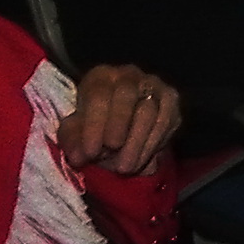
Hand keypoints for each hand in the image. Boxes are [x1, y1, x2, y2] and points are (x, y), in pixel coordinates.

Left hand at [60, 63, 182, 177]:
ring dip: (136, 142)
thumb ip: (72, 141)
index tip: (90, 153)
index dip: (94, 124)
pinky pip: (167, 120)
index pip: (98, 93)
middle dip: (117, 125)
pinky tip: (140, 162)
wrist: (118, 133)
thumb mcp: (74, 134)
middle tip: (110, 153)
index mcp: (100, 78)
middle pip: (126, 93)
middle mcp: (129, 75)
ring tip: (125, 168)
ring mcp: (154, 85)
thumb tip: (78, 156)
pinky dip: (153, 144)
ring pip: (150, 109)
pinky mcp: (171, 101)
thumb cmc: (92, 130)